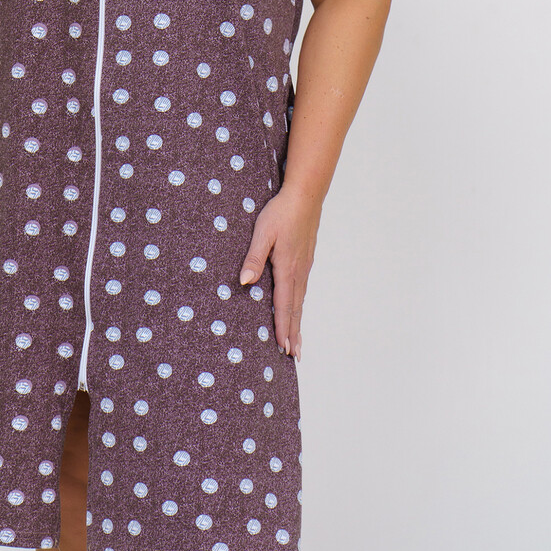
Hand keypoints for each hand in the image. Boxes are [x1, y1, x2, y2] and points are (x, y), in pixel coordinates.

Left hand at [239, 185, 319, 361]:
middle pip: (296, 308)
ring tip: (297, 340)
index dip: (283, 327)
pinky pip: (303, 288)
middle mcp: (299, 271)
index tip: (283, 348)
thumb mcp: (262, 233)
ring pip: (301, 300)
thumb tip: (243, 282)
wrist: (305, 195)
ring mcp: (305, 265)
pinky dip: (300, 305)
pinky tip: (298, 307)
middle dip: (294, 332)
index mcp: (287, 268)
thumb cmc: (281, 212)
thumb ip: (253, 257)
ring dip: (298, 321)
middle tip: (294, 356)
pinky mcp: (306, 258)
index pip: (284, 305)